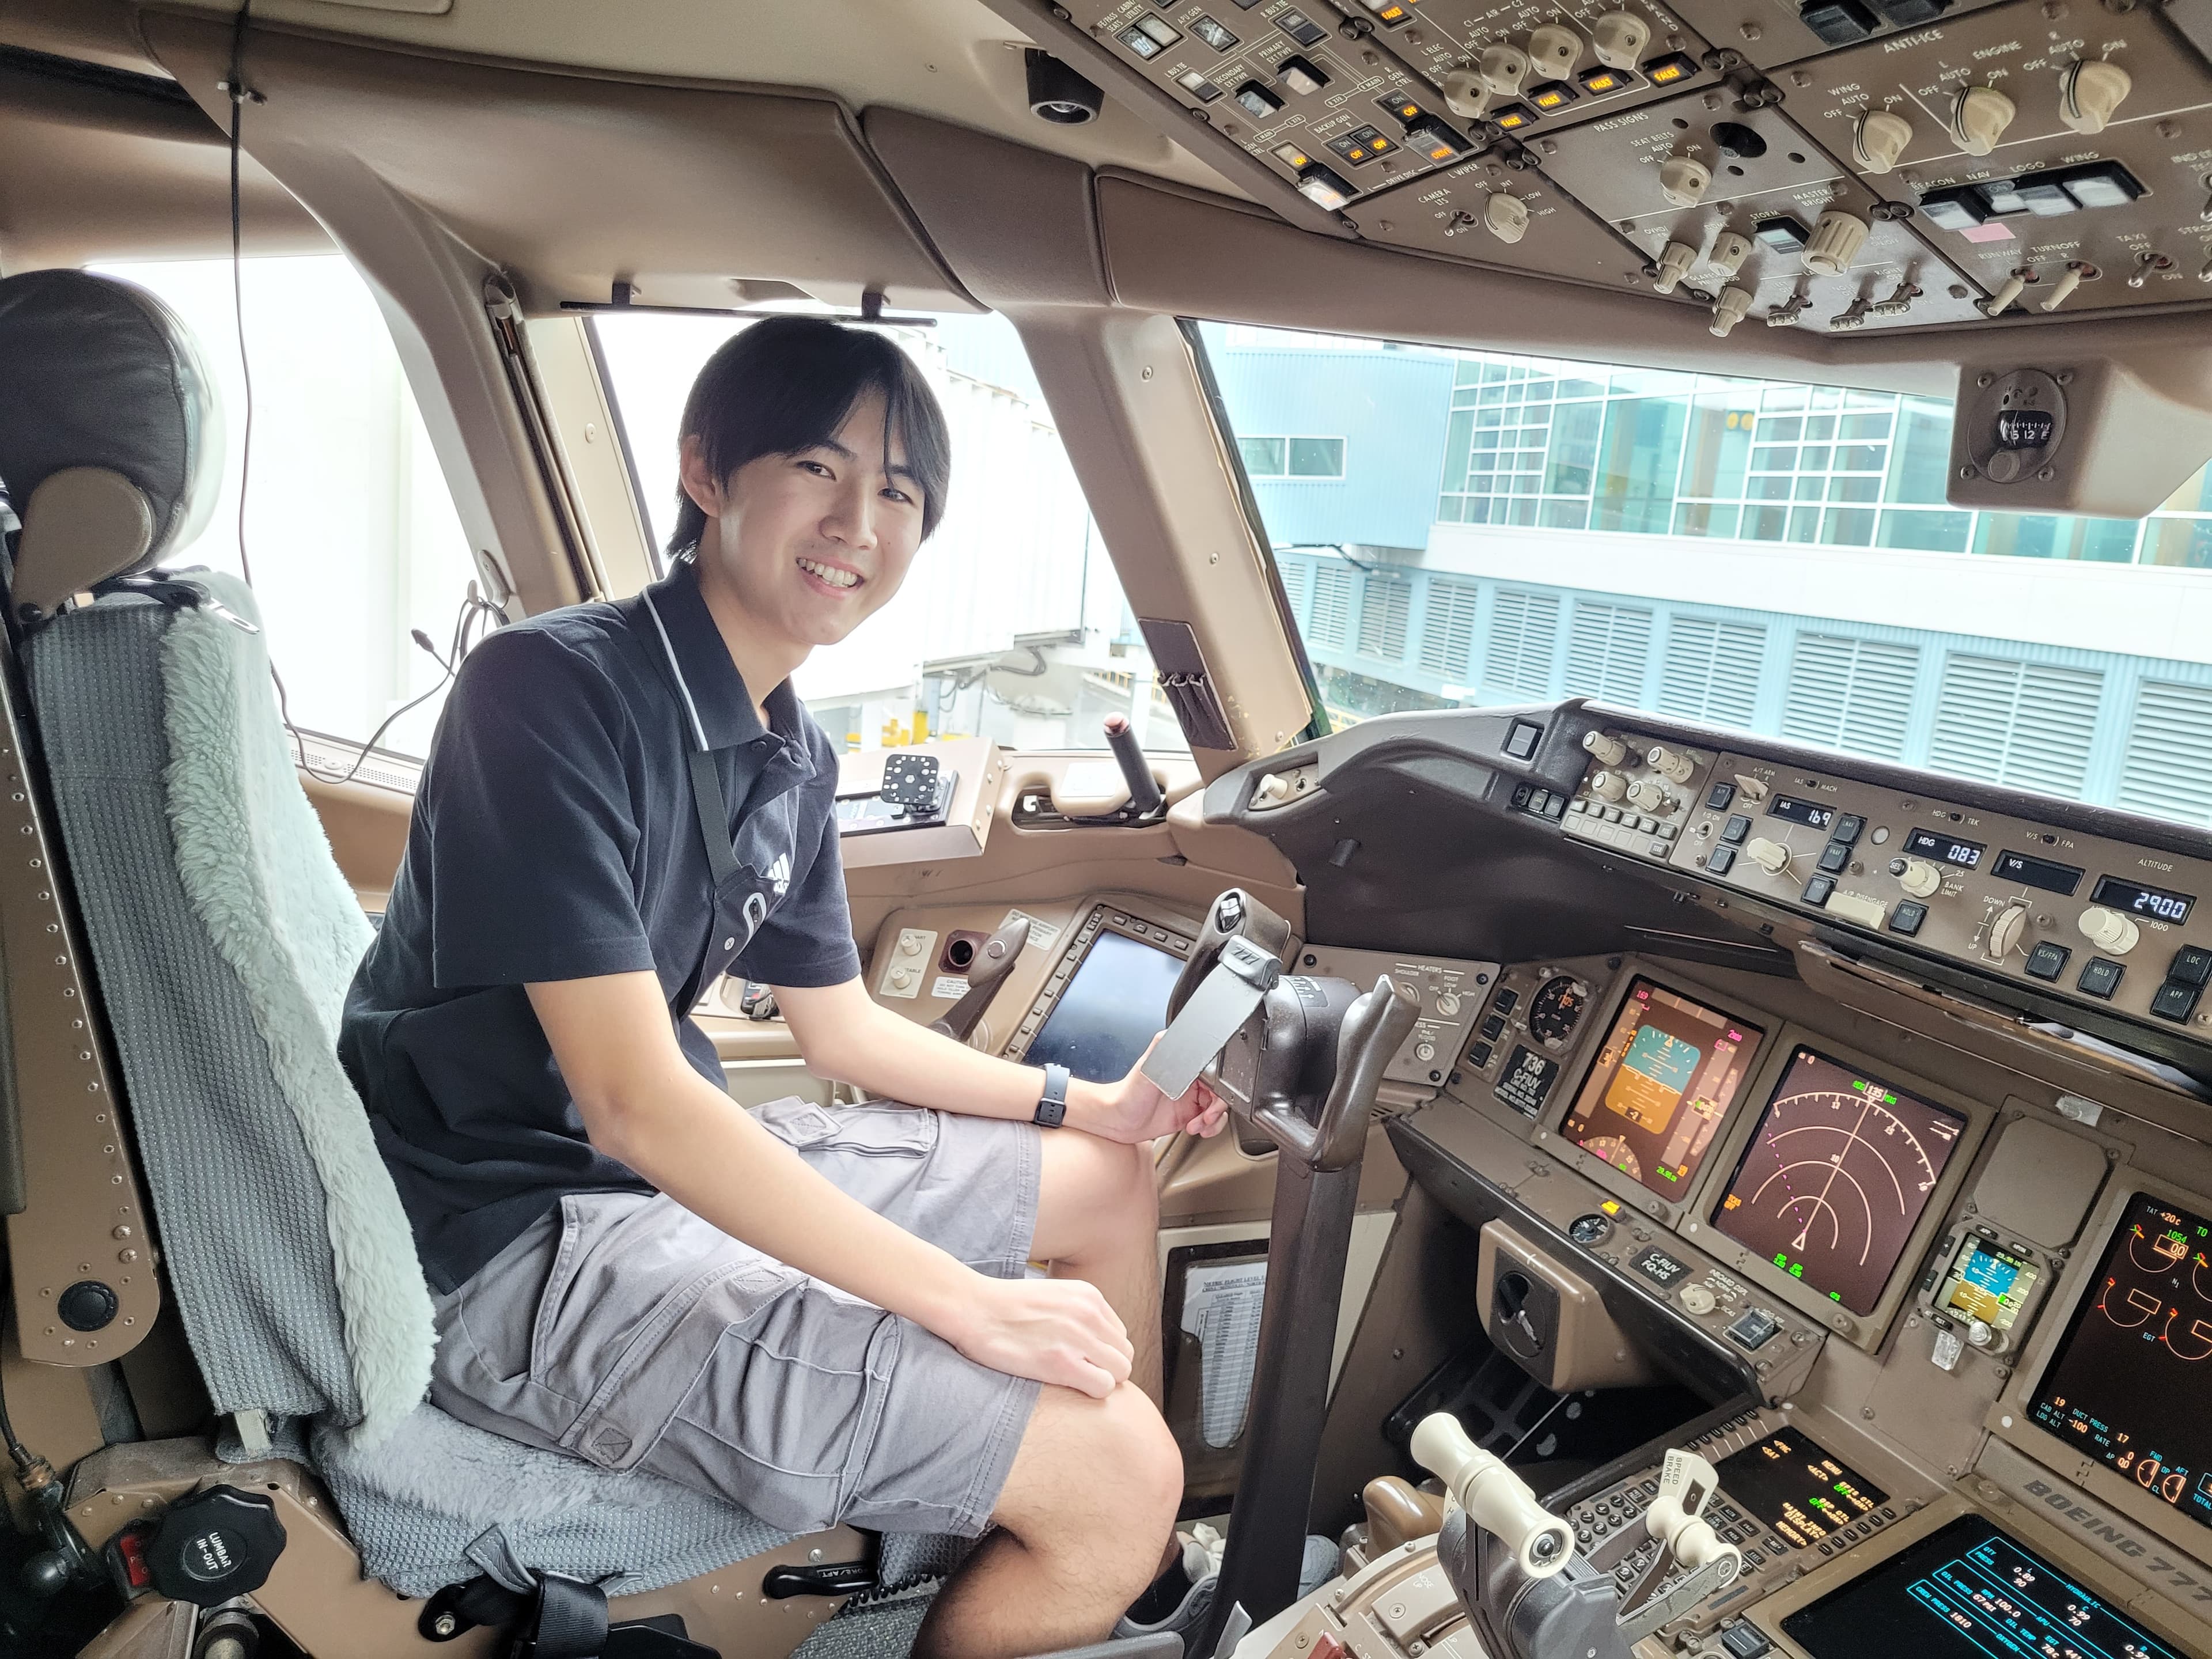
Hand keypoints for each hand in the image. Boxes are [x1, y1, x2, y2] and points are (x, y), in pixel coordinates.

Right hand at [943, 1273, 1133, 1397]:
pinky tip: (1067, 1386)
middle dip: (1107, 1368)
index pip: (1119, 1335)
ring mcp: (1077, 1337)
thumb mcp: (1052, 1295)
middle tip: (1079, 1374)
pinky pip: (1104, 1387)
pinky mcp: (1062, 1363)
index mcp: (1088, 1295)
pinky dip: (1091, 1392)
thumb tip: (1094, 1342)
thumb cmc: (1004, 1307)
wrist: (972, 1307)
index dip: (1102, 1352)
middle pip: (1124, 1354)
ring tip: (1072, 1380)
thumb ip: (1077, 1313)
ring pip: (1121, 1372)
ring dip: (1101, 1381)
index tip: (1081, 1359)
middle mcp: (1089, 1313)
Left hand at [1072, 1034, 1229, 1144]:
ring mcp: (1187, 1099)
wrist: (1116, 1120)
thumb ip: (1165, 1048)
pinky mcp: (1185, 1116)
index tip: (1212, 1100)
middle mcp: (1188, 1082)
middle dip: (1217, 1108)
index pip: (1214, 1073)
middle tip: (1206, 1117)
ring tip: (1199, 1125)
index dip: (1218, 1089)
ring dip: (1213, 1120)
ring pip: (1216, 1108)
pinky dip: (1208, 1128)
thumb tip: (1182, 1032)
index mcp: (1183, 1065)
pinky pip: (1207, 1121)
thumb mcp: (1148, 1066)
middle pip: (1219, 1092)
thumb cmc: (1127, 1093)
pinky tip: (1197, 1130)